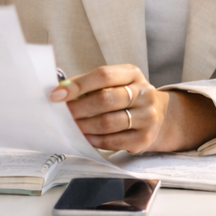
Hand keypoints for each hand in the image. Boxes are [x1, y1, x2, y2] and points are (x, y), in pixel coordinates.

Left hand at [50, 64, 215, 152]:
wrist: (158, 116)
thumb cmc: (126, 98)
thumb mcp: (114, 84)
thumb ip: (88, 85)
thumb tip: (59, 90)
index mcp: (132, 74)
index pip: (103, 75)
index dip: (78, 85)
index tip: (57, 94)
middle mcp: (144, 93)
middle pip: (105, 99)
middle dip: (79, 108)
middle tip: (63, 114)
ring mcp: (147, 116)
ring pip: (108, 122)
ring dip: (84, 126)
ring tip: (71, 127)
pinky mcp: (145, 138)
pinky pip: (114, 141)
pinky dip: (95, 140)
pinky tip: (86, 138)